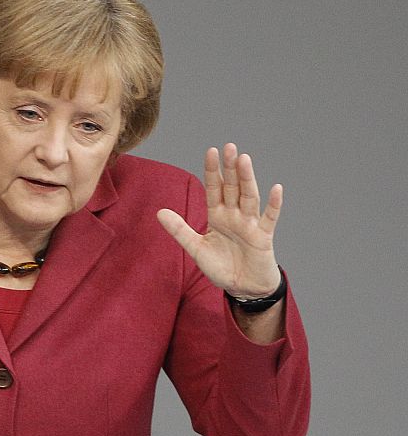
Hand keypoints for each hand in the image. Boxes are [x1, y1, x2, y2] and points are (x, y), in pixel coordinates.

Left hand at [157, 144, 281, 297]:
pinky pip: (269, 218)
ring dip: (247, 179)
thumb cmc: (221, 267)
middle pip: (232, 187)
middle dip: (230, 168)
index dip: (213, 171)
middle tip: (229, 146)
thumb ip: (179, 230)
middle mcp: (234, 215)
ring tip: (244, 159)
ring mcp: (250, 224)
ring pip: (249, 197)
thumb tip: (159, 212)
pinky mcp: (263, 237)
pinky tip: (276, 188)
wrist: (242, 289)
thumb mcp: (195, 249)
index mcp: (217, 216)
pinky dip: (273, 204)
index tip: (211, 151)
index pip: (214, 188)